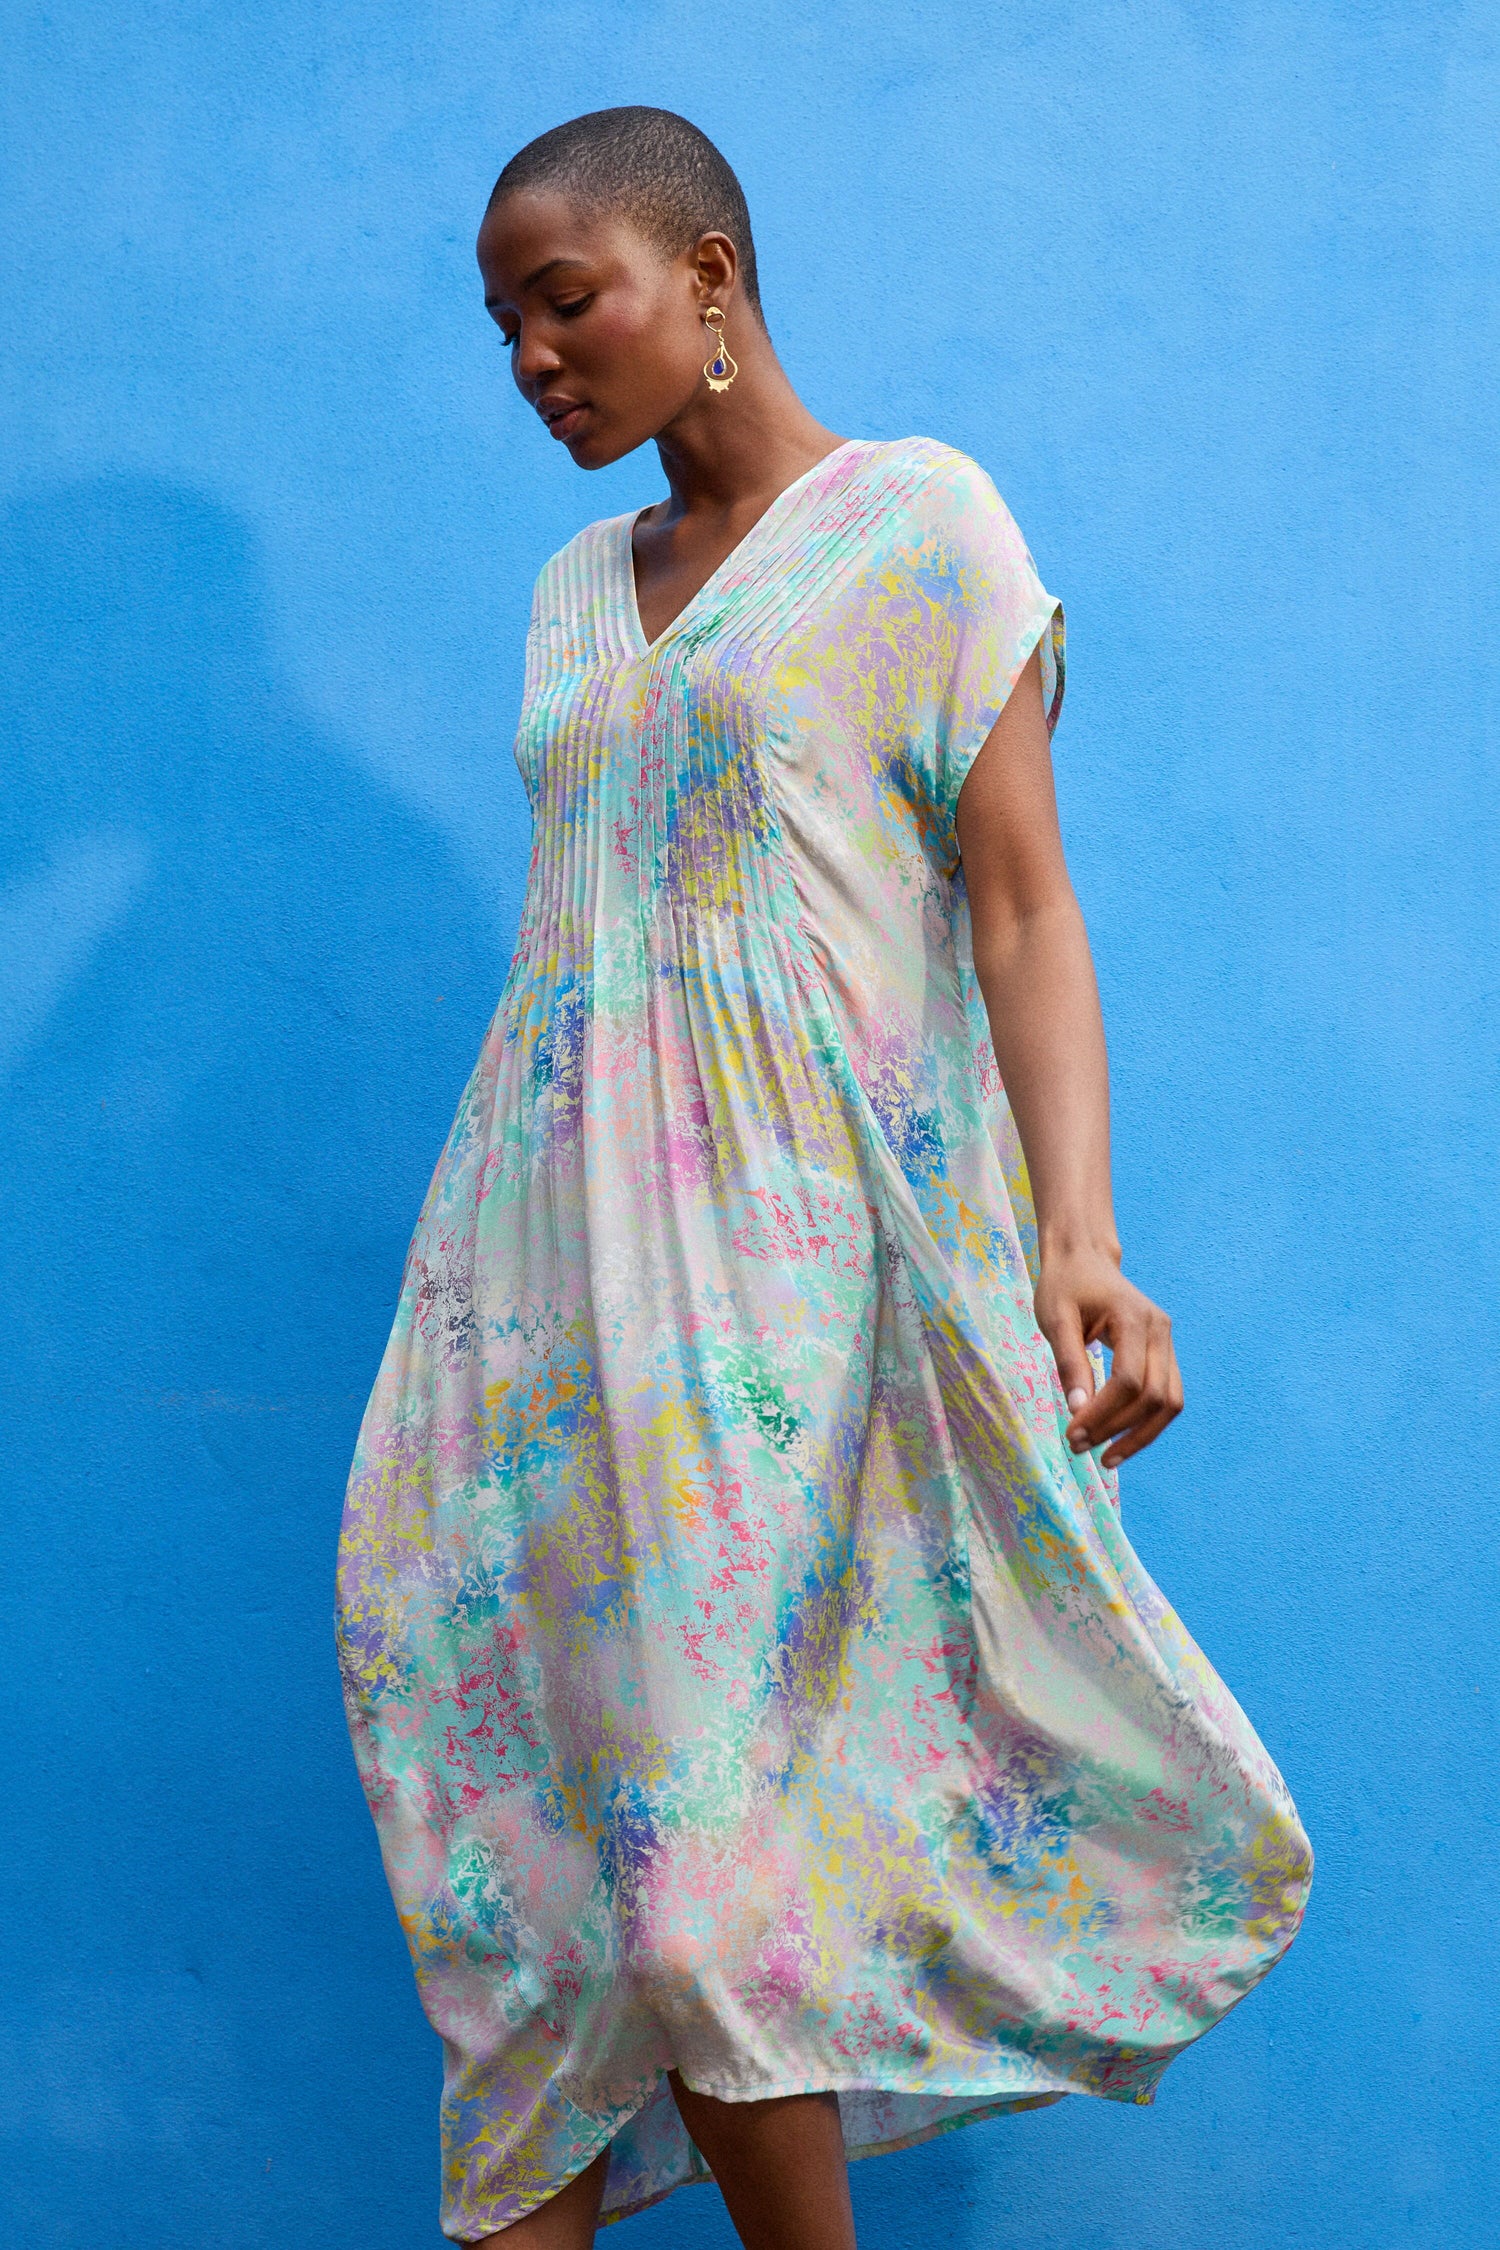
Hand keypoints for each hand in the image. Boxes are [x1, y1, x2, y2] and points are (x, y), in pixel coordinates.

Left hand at [1032, 1247, 1182, 1469]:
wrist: (1085, 1259)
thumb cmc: (1065, 1286)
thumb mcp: (1055, 1320)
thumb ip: (1069, 1362)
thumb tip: (1078, 1410)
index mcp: (1133, 1318)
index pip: (1128, 1380)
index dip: (1102, 1413)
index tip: (1071, 1433)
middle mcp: (1160, 1331)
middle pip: (1155, 1397)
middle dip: (1119, 1429)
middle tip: (1079, 1448)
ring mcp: (1168, 1342)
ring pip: (1170, 1403)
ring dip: (1140, 1435)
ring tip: (1105, 1459)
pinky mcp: (1164, 1354)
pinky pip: (1166, 1396)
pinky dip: (1146, 1423)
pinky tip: (1118, 1440)